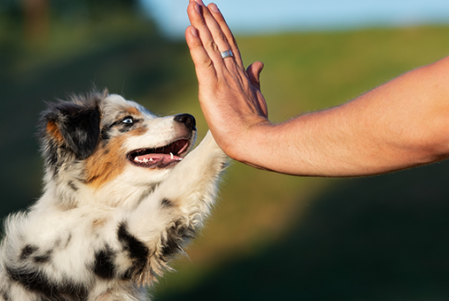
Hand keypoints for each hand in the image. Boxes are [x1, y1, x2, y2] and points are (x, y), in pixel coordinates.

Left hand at [185, 0, 269, 160]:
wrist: (254, 139)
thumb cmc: (254, 123)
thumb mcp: (255, 96)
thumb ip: (254, 78)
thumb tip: (258, 63)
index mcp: (239, 73)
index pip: (227, 43)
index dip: (219, 25)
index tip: (212, 9)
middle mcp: (231, 71)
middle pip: (217, 38)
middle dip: (206, 18)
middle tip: (196, 1)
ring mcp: (221, 78)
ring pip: (209, 45)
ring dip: (199, 24)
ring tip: (192, 6)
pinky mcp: (211, 87)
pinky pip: (202, 62)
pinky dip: (195, 45)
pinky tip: (190, 30)